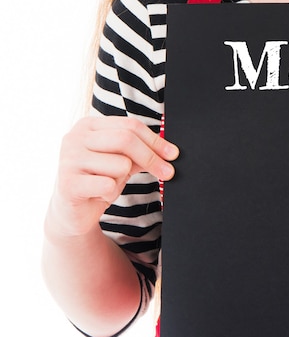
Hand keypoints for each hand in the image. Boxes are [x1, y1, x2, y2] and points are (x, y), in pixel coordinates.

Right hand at [48, 116, 178, 237]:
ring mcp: (69, 159)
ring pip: (120, 164)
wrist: (74, 211)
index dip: (155, 141)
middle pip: (126, 140)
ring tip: (108, 184)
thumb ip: (141, 152)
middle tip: (168, 172)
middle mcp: (75, 138)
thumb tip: (169, 153)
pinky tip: (99, 195)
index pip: (130, 125)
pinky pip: (108, 185)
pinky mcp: (69, 183)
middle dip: (152, 158)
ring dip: (122, 179)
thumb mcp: (122, 162)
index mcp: (89, 126)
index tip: (173, 154)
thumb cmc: (99, 180)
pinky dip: (111, 194)